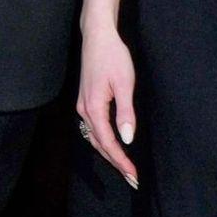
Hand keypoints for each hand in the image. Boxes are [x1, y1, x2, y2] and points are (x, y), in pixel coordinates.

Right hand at [77, 18, 138, 187]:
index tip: (134, 175)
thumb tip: (128, 139)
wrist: (97, 36)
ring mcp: (83, 106)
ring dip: (109, 154)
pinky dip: (103, 142)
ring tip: (124, 167)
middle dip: (115, 163)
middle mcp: (84, 110)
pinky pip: (93, 129)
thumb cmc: (113, 56)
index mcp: (94, 108)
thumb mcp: (124, 84)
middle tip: (132, 179)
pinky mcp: (86, 101)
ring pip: (94, 138)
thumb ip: (126, 113)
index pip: (108, 143)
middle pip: (99, 145)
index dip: (121, 161)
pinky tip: (112, 146)